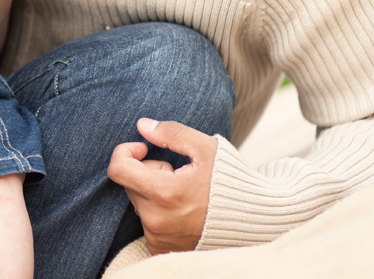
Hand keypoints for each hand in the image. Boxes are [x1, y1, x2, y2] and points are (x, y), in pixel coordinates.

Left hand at [107, 118, 217, 253]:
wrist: (255, 220)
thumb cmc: (230, 180)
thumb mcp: (206, 148)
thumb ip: (171, 132)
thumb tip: (142, 125)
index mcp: (165, 193)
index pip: (118, 169)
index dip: (125, 151)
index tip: (143, 148)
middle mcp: (157, 220)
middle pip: (130, 184)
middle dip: (148, 171)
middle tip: (176, 172)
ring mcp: (159, 237)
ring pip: (139, 203)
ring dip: (153, 192)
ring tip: (184, 193)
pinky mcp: (162, 248)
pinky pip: (147, 222)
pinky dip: (159, 212)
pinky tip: (182, 210)